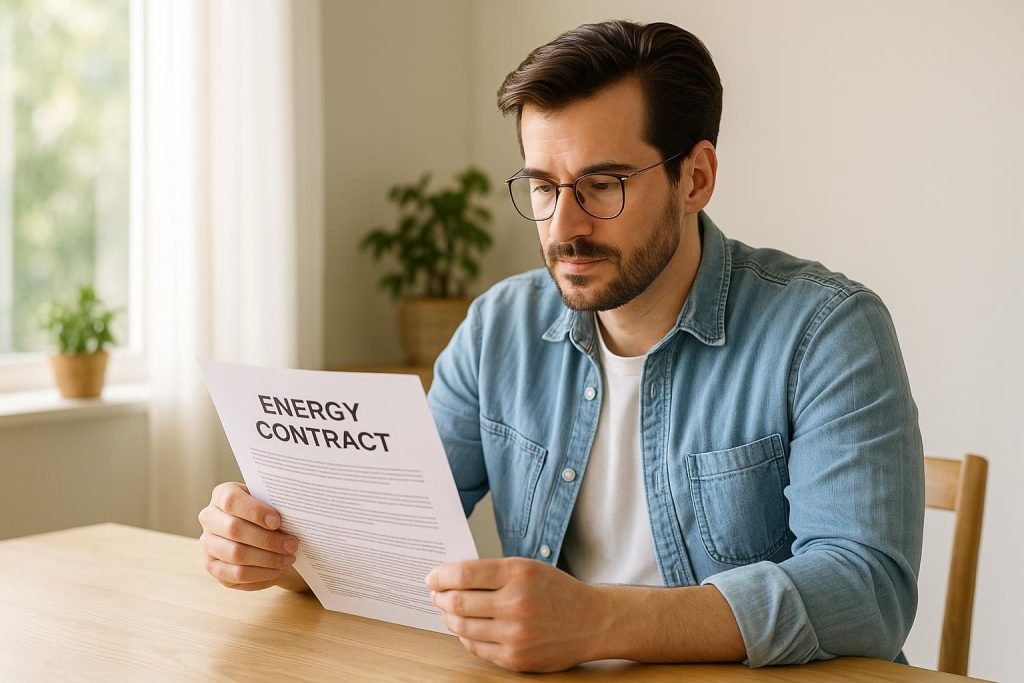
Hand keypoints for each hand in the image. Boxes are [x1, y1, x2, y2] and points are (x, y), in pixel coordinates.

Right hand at [198, 482, 301, 590]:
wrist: (259, 534)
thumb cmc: (267, 514)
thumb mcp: (270, 503)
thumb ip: (275, 505)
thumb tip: (294, 516)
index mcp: (221, 495)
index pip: (231, 500)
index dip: (255, 511)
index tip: (278, 521)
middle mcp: (209, 518)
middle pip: (234, 529)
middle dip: (267, 539)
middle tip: (292, 545)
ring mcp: (208, 544)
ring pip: (235, 554)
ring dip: (267, 559)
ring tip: (288, 558)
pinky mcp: (212, 566)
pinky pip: (235, 574)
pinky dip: (260, 574)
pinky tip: (277, 570)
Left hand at [424, 557, 609, 671]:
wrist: (592, 621)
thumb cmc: (557, 592)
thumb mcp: (528, 568)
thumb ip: (492, 572)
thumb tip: (450, 578)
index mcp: (518, 574)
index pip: (463, 574)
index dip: (440, 576)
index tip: (432, 577)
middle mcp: (516, 604)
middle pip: (458, 602)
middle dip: (440, 597)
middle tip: (436, 594)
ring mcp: (515, 634)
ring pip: (462, 627)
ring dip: (449, 617)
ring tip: (449, 611)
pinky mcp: (516, 658)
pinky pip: (476, 647)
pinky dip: (465, 636)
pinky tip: (466, 628)